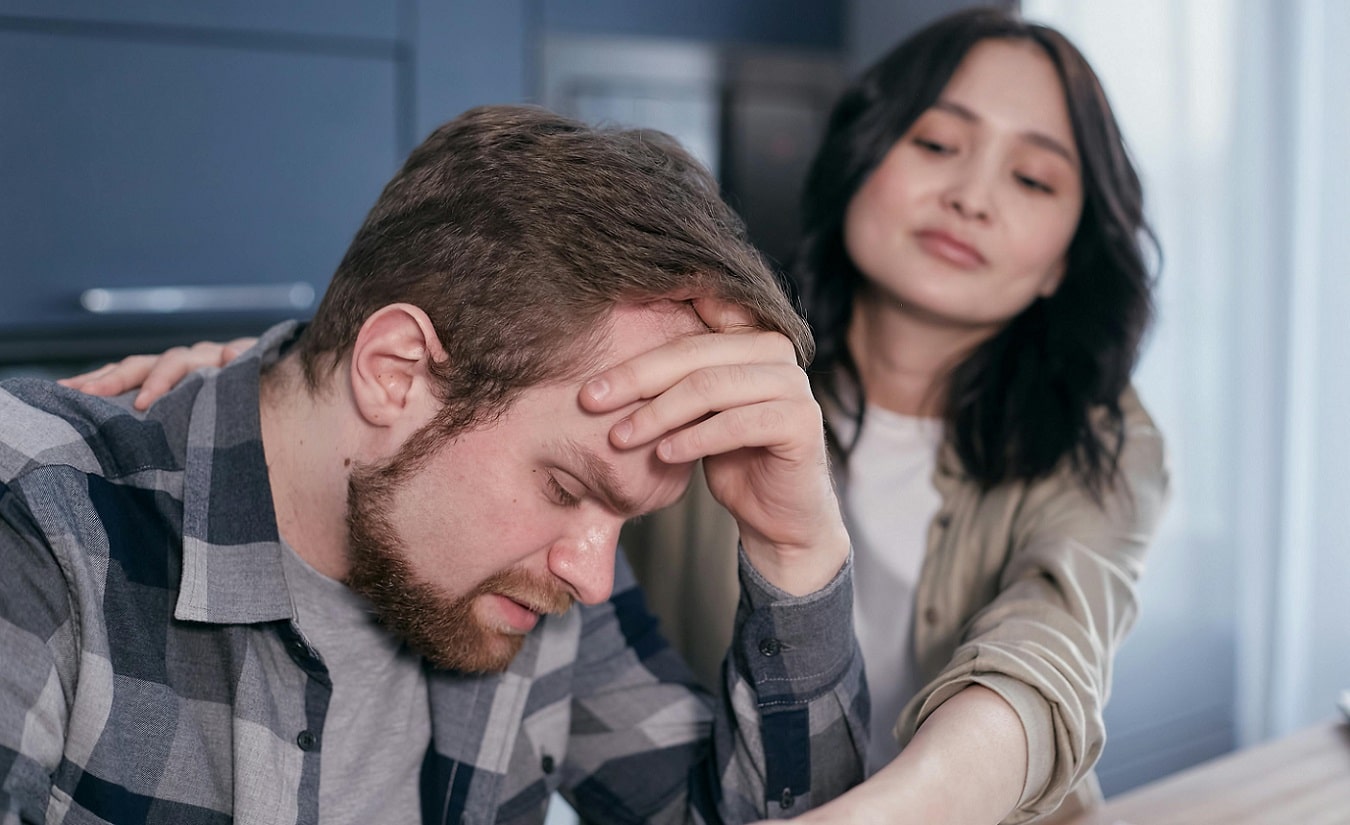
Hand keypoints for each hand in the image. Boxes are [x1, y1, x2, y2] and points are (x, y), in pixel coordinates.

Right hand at [58, 338, 256, 409]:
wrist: (276, 374)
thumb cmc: (268, 384)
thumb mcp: (262, 374)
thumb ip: (249, 366)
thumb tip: (231, 351)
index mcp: (212, 357)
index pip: (178, 364)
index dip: (160, 381)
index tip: (143, 403)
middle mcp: (188, 358)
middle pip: (146, 362)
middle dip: (116, 378)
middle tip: (89, 393)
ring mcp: (174, 367)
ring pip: (132, 368)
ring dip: (101, 378)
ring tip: (68, 390)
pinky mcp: (164, 379)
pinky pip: (130, 378)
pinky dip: (105, 383)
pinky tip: (75, 393)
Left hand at [580, 299, 847, 596]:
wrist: (777, 514)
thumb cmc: (731, 455)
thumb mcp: (698, 408)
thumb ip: (676, 374)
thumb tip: (610, 350)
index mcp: (752, 334)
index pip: (692, 318)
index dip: (648, 321)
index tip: (598, 337)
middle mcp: (777, 350)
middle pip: (694, 352)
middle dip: (636, 377)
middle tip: (591, 399)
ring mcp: (794, 385)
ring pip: (710, 386)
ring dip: (657, 413)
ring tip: (621, 437)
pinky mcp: (801, 422)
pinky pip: (736, 424)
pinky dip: (693, 439)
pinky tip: (663, 455)